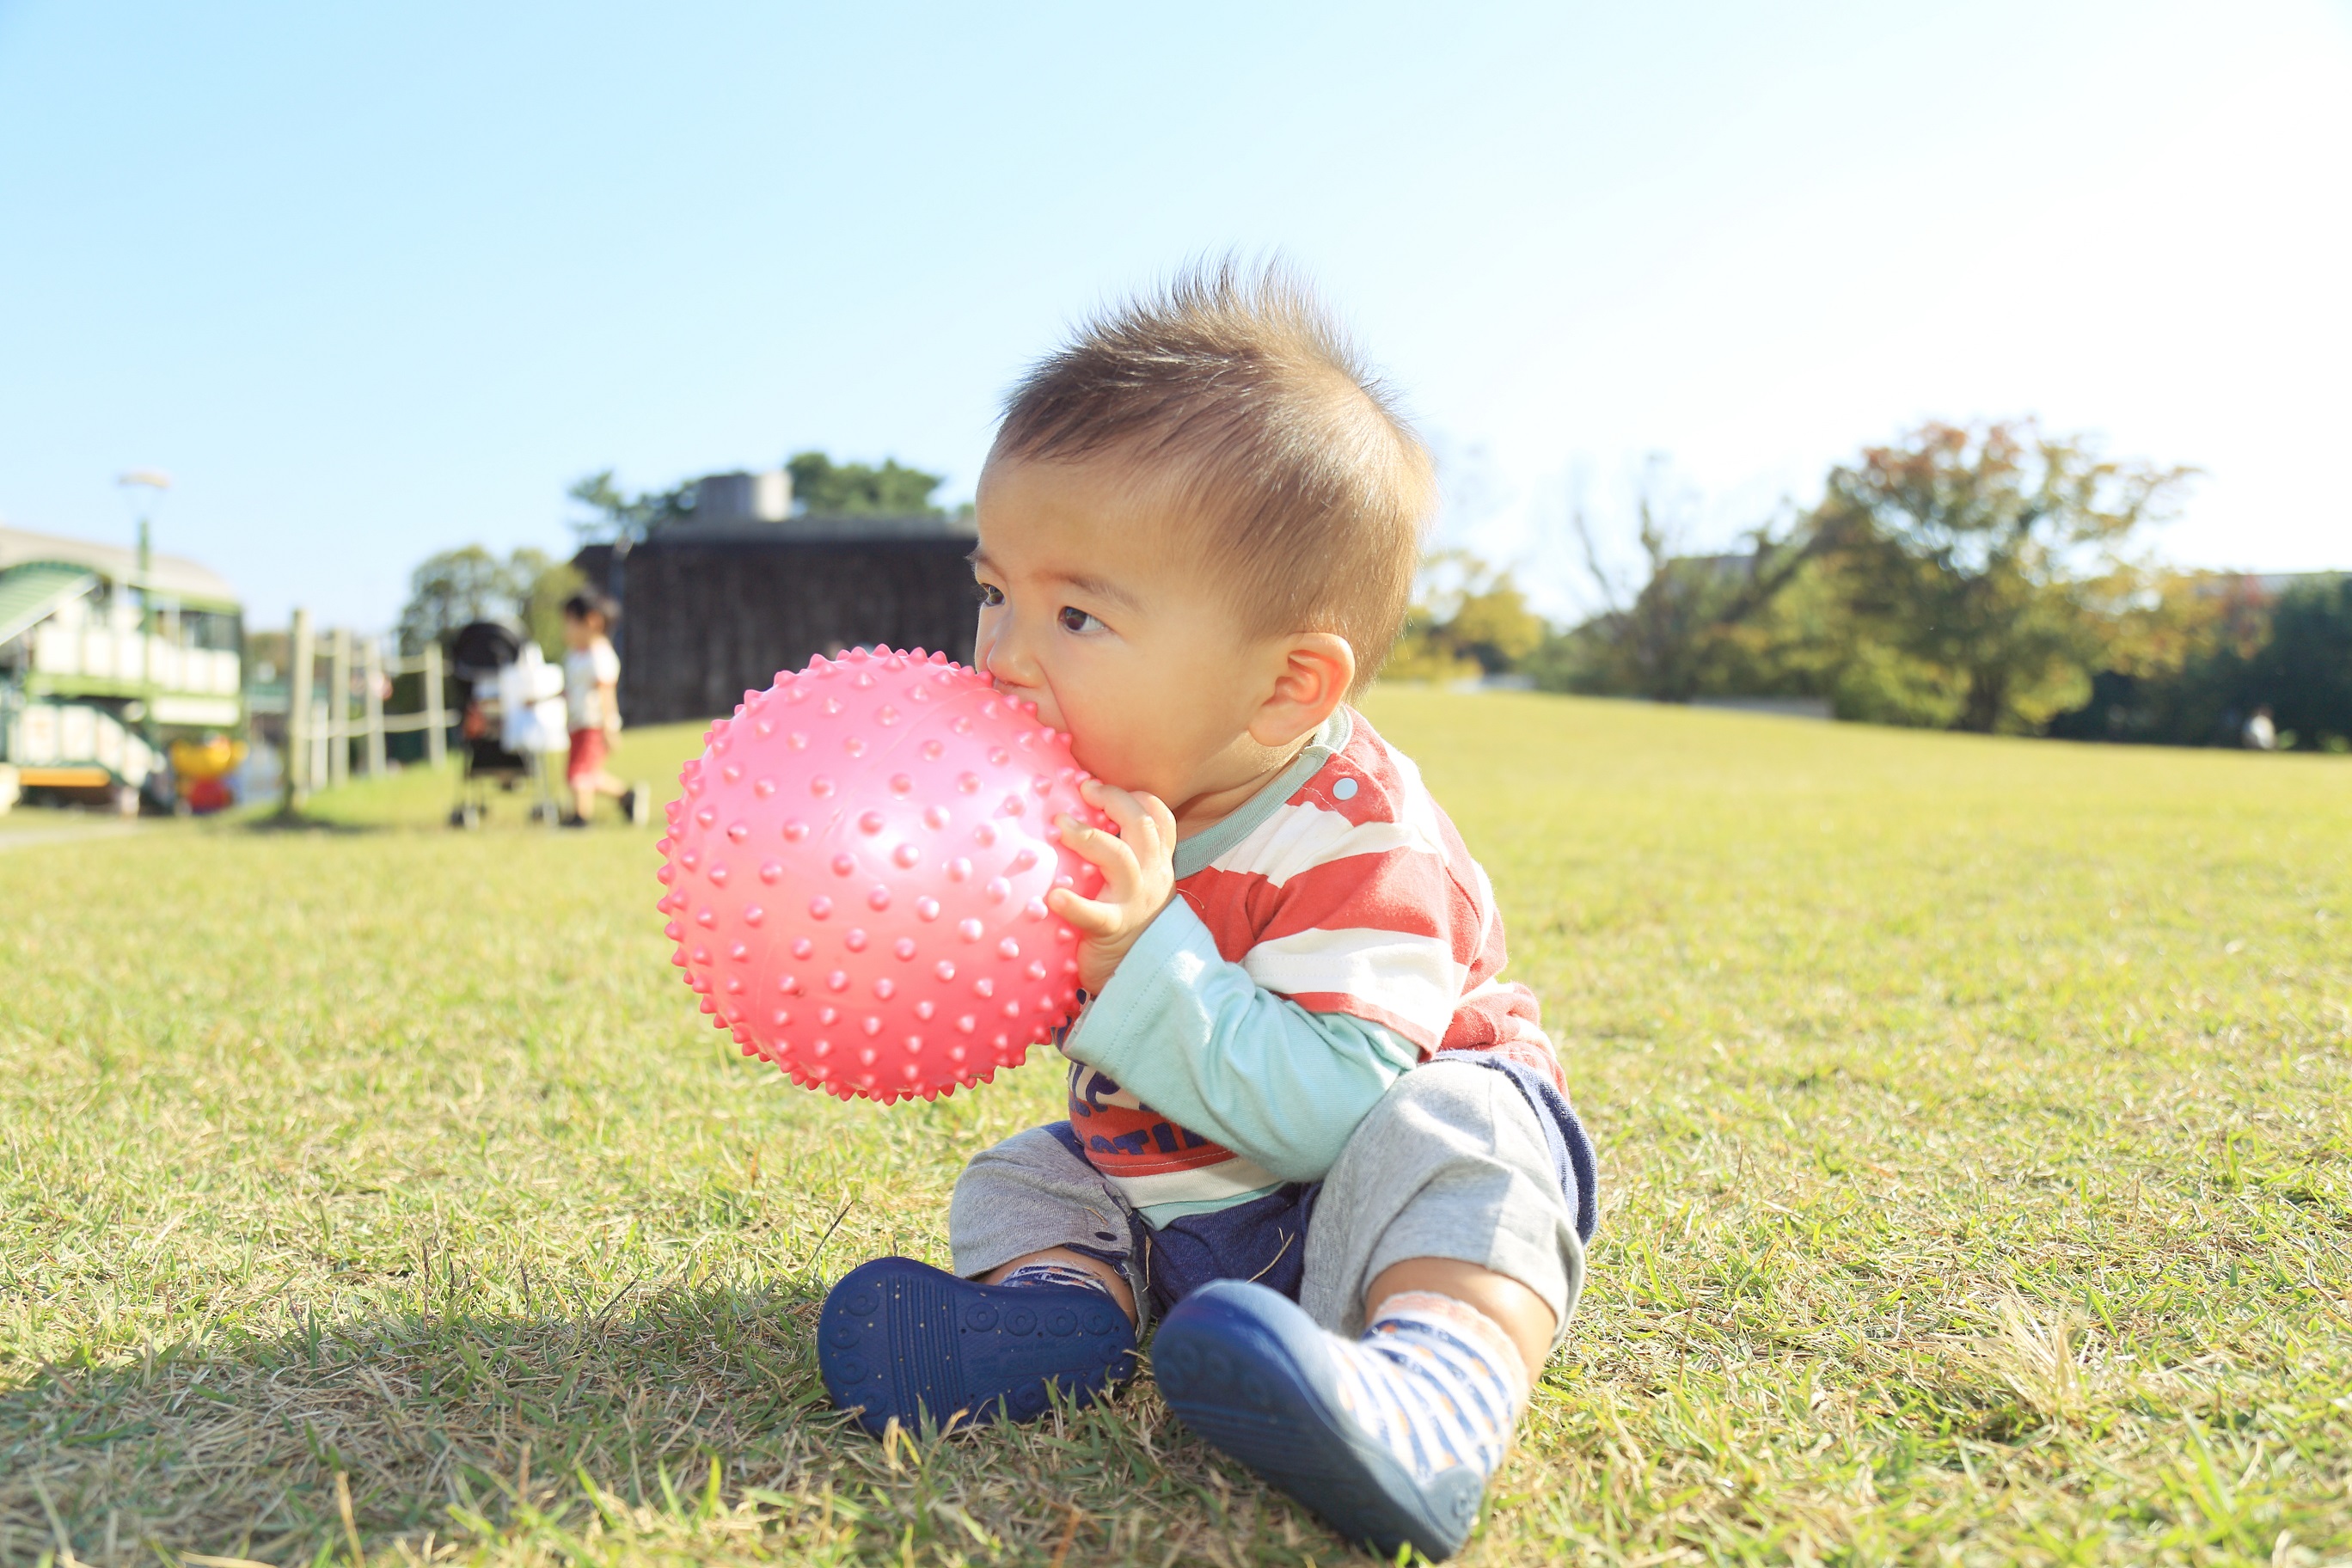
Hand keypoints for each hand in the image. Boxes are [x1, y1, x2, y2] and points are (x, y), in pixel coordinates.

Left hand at [1050, 778, 1177, 994]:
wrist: (1140, 977)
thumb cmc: (1127, 927)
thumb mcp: (1136, 887)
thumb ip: (1121, 858)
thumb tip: (1079, 824)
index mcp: (1156, 866)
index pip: (1160, 820)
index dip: (1137, 796)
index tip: (1101, 785)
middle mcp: (1151, 879)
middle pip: (1142, 827)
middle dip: (1115, 800)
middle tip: (1083, 789)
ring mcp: (1134, 904)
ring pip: (1121, 859)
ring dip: (1090, 838)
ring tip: (1061, 825)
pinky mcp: (1114, 931)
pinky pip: (1096, 915)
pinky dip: (1075, 904)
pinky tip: (1054, 896)